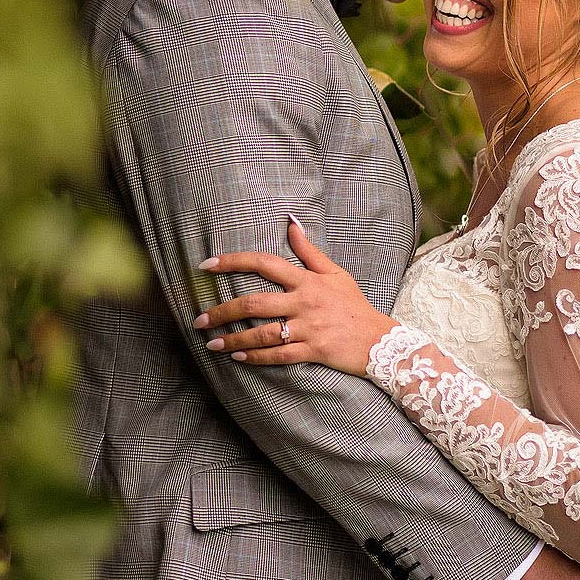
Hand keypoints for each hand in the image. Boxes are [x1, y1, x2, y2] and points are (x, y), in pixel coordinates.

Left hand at [193, 217, 393, 376]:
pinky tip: (237, 357)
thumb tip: (291, 222)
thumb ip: (308, 251)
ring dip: (233, 338)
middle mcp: (304, 301)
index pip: (264, 263)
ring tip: (211, 344)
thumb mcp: (334, 273)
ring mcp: (308, 327)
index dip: (233, 261)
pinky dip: (256, 357)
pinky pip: (278, 355)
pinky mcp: (313, 350)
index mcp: (306, 280)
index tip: (206, 265)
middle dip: (222, 311)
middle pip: (254, 302)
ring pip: (262, 333)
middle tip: (199, 319)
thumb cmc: (353, 305)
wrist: (380, 340)